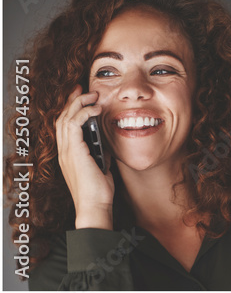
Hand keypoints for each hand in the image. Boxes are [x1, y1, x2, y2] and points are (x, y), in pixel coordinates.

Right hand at [55, 85, 114, 228]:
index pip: (65, 125)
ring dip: (79, 103)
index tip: (81, 96)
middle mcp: (64, 151)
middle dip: (72, 100)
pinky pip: (74, 125)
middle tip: (83, 89)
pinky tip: (96, 109)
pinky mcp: (74, 152)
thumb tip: (106, 140)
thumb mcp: (101, 164)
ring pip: (65, 118)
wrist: (95, 205)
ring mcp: (66, 151)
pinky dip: (84, 113)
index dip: (71, 108)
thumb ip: (99, 151)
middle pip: (61, 118)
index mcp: (69, 153)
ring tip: (92, 95)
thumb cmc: (99, 189)